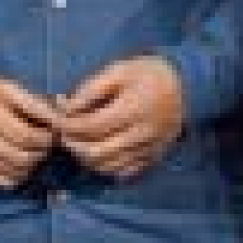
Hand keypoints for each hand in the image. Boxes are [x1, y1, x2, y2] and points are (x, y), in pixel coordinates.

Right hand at [0, 74, 58, 188]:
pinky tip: (22, 164)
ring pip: (14, 166)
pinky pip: (1, 179)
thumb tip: (62, 122)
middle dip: (43, 149)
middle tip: (49, 143)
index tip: (58, 130)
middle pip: (22, 150)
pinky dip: (18, 175)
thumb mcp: (9, 88)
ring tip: (37, 152)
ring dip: (34, 163)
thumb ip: (34, 104)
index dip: (49, 134)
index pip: (27, 132)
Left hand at [59, 57, 186, 178]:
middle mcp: (142, 135)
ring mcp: (149, 150)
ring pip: (109, 166)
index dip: (69, 126)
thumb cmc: (146, 74)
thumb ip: (91, 89)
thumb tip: (65, 107)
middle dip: (74, 145)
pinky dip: (105, 166)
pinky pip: (124, 172)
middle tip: (62, 134)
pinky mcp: (153, 158)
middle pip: (98, 152)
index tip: (57, 120)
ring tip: (76, 143)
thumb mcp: (118, 71)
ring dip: (87, 158)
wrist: (184, 86)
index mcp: (132, 110)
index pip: (91, 127)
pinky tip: (96, 152)